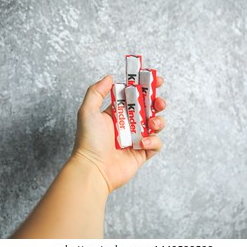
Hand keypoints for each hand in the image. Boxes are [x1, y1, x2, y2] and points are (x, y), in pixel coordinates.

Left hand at [69, 75, 165, 192]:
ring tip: (151, 124)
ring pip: (156, 125)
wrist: (93, 169)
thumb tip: (110, 77)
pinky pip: (156, 144)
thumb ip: (97, 91)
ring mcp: (136, 139)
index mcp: (116, 113)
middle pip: (149, 109)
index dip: (146, 88)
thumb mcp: (88, 111)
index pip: (134, 96)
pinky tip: (142, 143)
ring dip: (158, 121)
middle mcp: (127, 125)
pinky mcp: (142, 153)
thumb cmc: (89, 141)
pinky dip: (153, 141)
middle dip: (157, 103)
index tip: (156, 80)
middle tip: (158, 103)